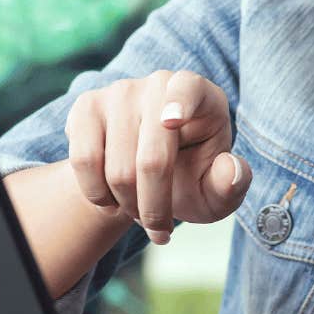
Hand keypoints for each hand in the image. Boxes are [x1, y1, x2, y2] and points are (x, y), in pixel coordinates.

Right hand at [66, 69, 251, 244]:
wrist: (145, 175)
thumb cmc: (190, 178)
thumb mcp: (215, 192)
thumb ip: (231, 185)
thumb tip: (231, 169)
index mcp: (201, 95)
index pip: (189, 88)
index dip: (180, 103)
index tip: (172, 122)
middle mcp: (160, 84)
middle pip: (151, 158)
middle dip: (154, 207)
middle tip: (159, 230)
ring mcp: (120, 91)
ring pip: (116, 168)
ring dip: (126, 205)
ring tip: (138, 210)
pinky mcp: (88, 106)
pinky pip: (83, 160)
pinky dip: (96, 193)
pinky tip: (110, 199)